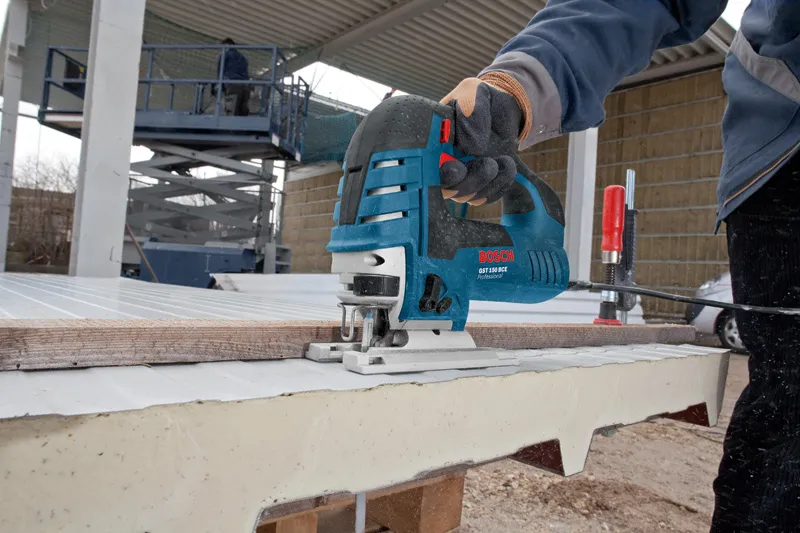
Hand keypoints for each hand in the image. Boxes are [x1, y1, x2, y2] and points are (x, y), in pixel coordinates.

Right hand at [439, 77, 524, 205]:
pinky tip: (508, 166)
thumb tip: (472, 146)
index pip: (423, 166)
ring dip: (488, 183)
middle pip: (444, 190)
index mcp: (431, 140)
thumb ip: (472, 110)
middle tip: (488, 165)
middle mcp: (441, 162)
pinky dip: (500, 186)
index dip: (437, 174)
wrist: (503, 108)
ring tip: (505, 161)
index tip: (456, 168)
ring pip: (465, 196)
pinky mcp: (478, 183)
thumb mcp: (474, 92)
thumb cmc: (482, 98)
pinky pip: (485, 197)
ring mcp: (460, 175)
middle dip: (466, 184)